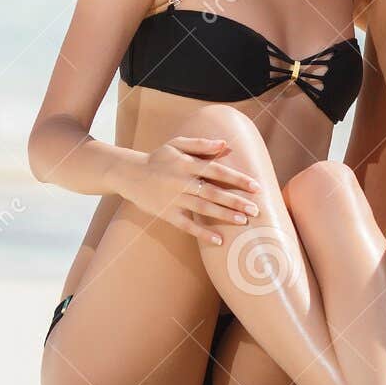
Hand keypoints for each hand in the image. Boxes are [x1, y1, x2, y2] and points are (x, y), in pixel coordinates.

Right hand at [113, 137, 260, 246]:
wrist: (129, 174)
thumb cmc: (158, 158)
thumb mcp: (177, 145)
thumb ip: (201, 144)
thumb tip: (225, 144)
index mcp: (187, 164)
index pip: (217, 171)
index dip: (237, 179)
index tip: (256, 186)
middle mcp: (182, 182)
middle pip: (213, 192)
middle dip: (235, 201)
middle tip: (256, 209)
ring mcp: (174, 199)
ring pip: (202, 209)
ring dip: (223, 215)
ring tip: (243, 221)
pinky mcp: (166, 214)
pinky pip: (186, 225)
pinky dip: (202, 233)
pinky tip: (218, 240)